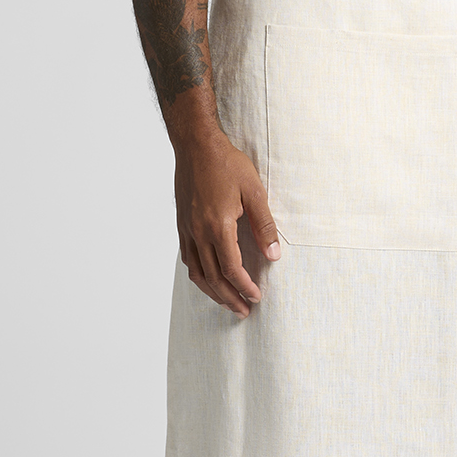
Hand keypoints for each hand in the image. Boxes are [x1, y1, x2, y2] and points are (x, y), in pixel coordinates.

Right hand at [175, 132, 280, 317]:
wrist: (195, 144)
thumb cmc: (226, 163)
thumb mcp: (254, 190)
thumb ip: (264, 225)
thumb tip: (274, 255)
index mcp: (218, 226)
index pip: (231, 269)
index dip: (245, 287)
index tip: (257, 297)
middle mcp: (199, 232)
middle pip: (212, 277)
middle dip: (230, 298)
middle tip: (244, 311)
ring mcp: (187, 229)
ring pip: (197, 272)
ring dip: (212, 292)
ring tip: (226, 303)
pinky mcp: (182, 224)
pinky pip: (187, 258)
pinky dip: (198, 275)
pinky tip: (207, 279)